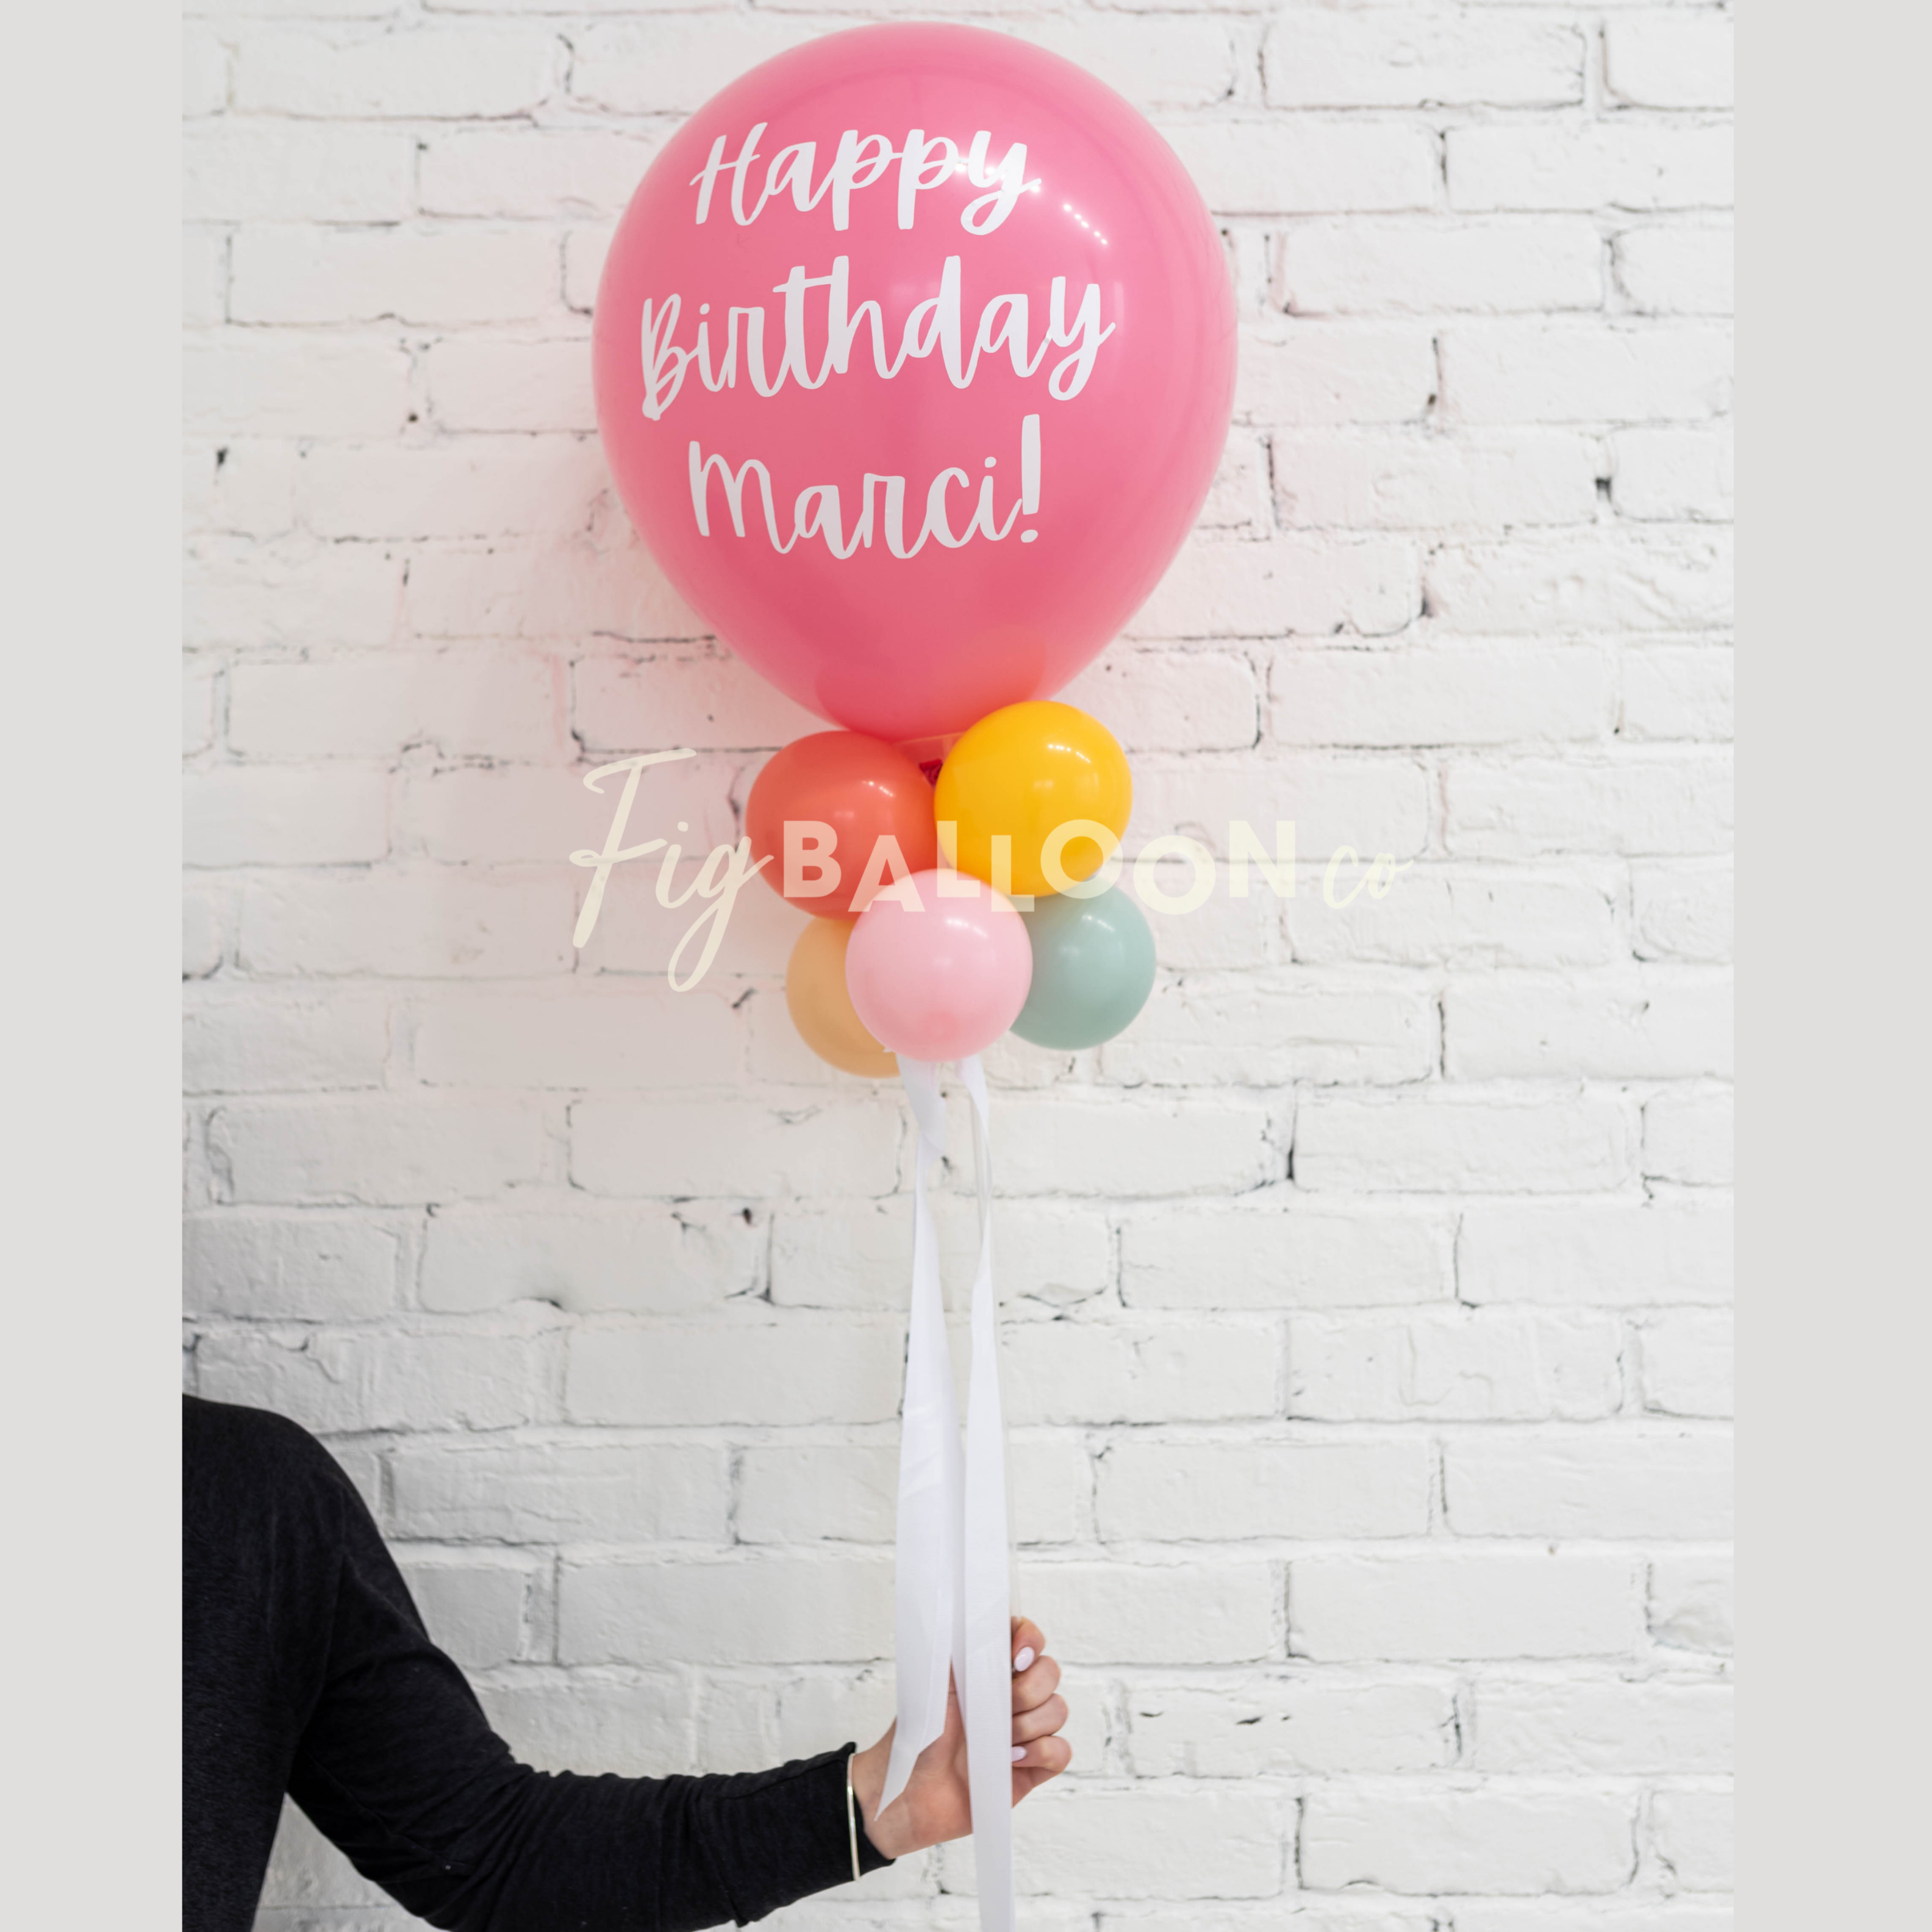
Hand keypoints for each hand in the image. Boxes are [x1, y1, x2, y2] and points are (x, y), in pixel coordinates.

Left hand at [846, 1617, 1069, 1860]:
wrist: (911, 1795)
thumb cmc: (919, 1738)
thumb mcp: (937, 1684)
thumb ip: (963, 1651)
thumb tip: (980, 1618)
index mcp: (989, 1670)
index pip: (1027, 1637)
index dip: (1030, 1639)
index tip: (1016, 1657)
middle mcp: (1011, 1697)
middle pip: (1051, 1672)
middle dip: (1028, 1690)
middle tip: (997, 1710)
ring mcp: (1025, 1733)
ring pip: (1058, 1710)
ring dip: (1030, 1725)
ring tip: (999, 1743)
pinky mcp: (1032, 1768)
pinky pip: (1062, 1751)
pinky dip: (1041, 1753)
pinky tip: (1011, 1760)